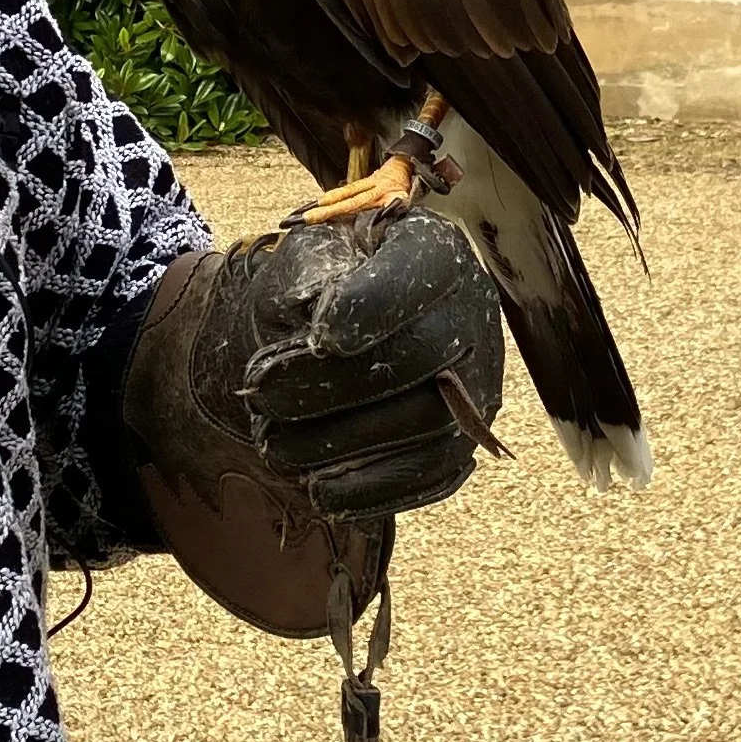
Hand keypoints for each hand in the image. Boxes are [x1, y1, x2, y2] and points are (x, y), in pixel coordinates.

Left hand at [120, 211, 501, 636]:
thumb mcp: (301, 262)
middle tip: (262, 399)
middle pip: (426, 355)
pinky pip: (434, 475)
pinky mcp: (464, 439)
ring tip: (274, 447)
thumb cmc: (316, 284)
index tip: (320, 335)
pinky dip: (374, 490)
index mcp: (433, 250)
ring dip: (345, 445)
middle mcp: (471, 313)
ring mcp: (478, 382)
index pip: (420, 271)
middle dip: (336, 387)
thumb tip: (320, 342)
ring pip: (431, 424)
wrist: (333, 324)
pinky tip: (319, 491)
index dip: (373, 306)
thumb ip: (304, 287)